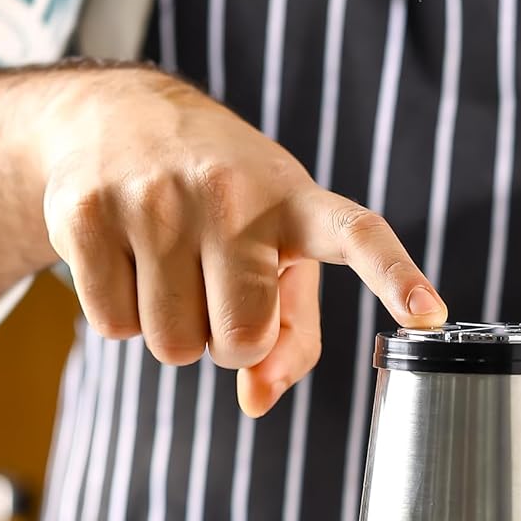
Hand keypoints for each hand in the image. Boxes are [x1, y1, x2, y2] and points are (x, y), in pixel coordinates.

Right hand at [36, 67, 446, 415]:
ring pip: (173, 346)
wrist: (112, 120)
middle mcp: (230, 193)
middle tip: (216, 291)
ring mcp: (156, 197)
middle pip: (239, 342)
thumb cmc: (221, 208)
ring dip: (172, 332)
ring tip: (170, 272)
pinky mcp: (89, 212)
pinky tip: (126, 263)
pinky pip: (114, 327)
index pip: (359, 239)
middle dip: (227, 342)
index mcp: (297, 202)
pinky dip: (120, 315)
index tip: (430, 315)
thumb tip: (258, 399)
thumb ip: (291, 339)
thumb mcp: (276, 255)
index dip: (396, 278)